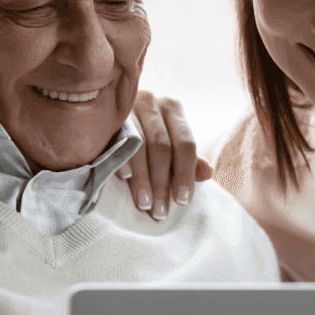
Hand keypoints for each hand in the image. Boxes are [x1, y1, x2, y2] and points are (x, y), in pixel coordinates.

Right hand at [119, 90, 212, 220]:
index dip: (185, 173)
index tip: (182, 201)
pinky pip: (116, 139)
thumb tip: (207, 173)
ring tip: (144, 204)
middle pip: (162, 146)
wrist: (106, 114)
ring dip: (143, 178)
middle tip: (160, 211)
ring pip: (139, 145)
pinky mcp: (107, 116)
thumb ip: (188, 160)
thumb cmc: (146, 136)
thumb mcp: (169, 144)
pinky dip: (122, 160)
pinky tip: (125, 179)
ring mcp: (128, 107)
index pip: (185, 143)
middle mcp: (152, 103)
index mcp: (173, 110)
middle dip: (162, 182)